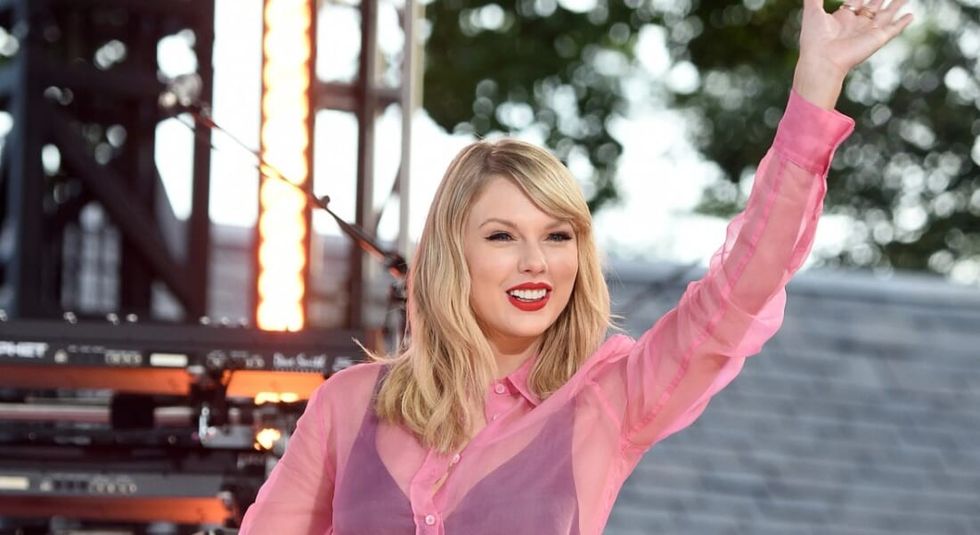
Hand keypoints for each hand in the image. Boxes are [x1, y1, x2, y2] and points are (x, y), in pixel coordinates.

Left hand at [793, 0, 913, 108]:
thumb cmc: (815, 38)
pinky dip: (902, 22)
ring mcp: (869, 31)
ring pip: (887, 13)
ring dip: (896, 4)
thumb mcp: (812, 11)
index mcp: (843, 17)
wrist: (823, 60)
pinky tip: (910, 15)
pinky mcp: (878, 38)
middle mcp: (857, 24)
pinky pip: (894, 29)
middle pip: (873, 5)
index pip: (856, 0)